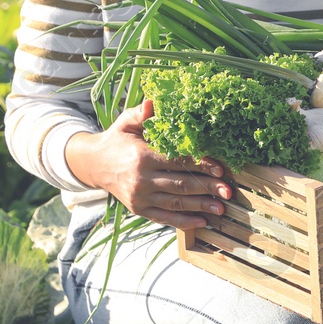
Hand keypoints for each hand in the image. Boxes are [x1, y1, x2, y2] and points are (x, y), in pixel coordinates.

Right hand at [63, 99, 233, 229]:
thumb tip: (154, 101)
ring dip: (200, 207)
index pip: (178, 161)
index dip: (201, 165)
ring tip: (221, 209)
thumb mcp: (126, 122)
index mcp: (142, 156)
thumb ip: (141, 112)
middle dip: (207, 188)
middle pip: (180, 185)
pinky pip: (164, 217)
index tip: (221, 169)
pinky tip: (201, 222)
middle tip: (229, 192)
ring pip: (175, 204)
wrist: (93, 164)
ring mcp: (140, 197)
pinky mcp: (139, 209)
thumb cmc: (117, 139)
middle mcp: (141, 179)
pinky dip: (183, 222)